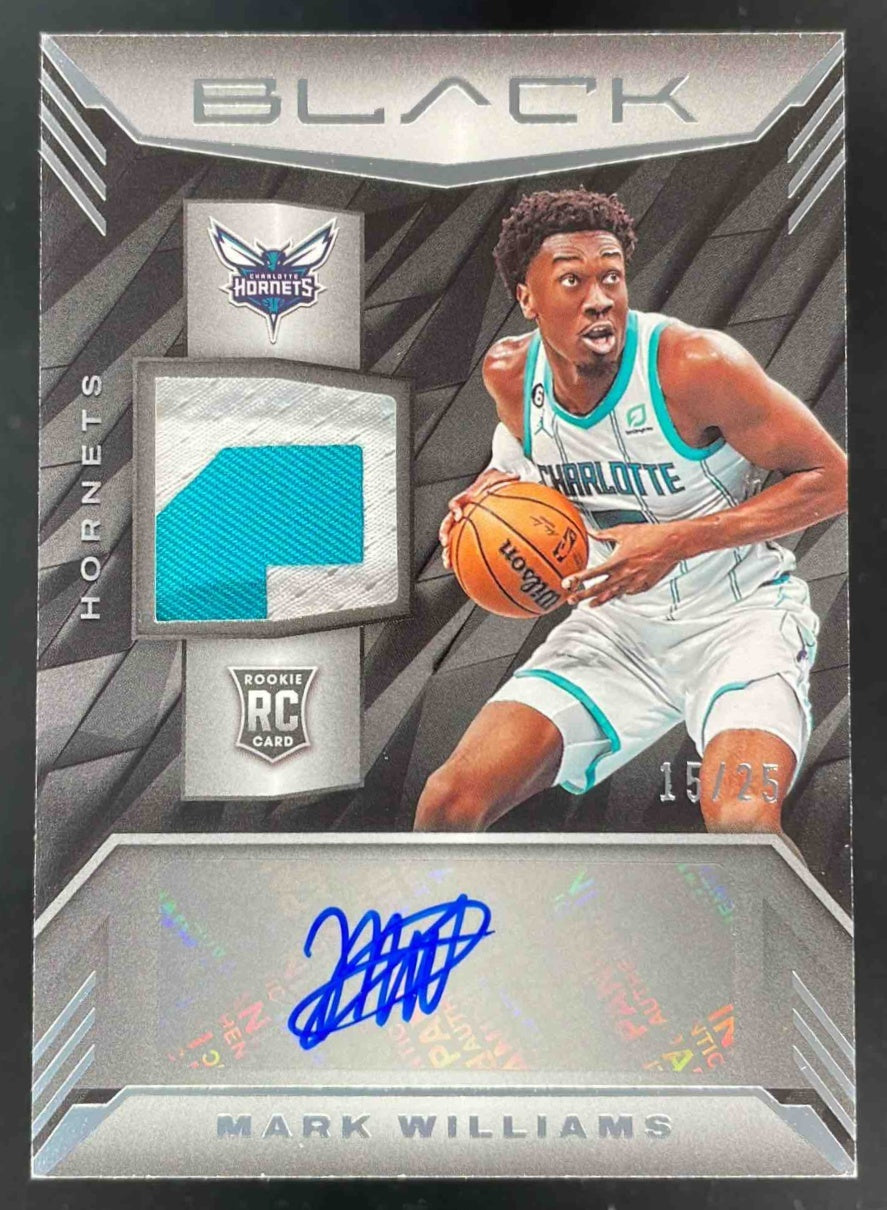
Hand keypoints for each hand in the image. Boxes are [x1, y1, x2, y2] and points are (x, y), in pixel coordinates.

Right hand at [439, 469, 519, 568]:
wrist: (493, 483)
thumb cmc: (495, 481)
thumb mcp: (501, 478)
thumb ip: (505, 479)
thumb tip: (515, 477)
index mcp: (467, 498)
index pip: (456, 502)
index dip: (455, 509)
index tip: (458, 516)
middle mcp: (463, 511)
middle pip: (448, 523)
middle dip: (445, 534)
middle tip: (446, 544)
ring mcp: (464, 521)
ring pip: (452, 537)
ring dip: (449, 550)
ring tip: (448, 562)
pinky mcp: (469, 530)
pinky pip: (463, 544)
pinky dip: (463, 557)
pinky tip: (465, 569)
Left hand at [562, 523, 687, 605]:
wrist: (672, 543)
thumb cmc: (651, 535)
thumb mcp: (623, 532)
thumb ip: (604, 534)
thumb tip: (591, 532)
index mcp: (617, 562)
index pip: (592, 574)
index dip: (577, 580)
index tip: (567, 584)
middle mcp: (624, 575)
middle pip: (598, 589)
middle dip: (583, 596)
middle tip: (571, 600)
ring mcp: (634, 583)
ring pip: (613, 595)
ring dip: (600, 600)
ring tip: (590, 604)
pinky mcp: (644, 586)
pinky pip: (629, 592)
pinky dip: (621, 593)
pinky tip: (616, 593)